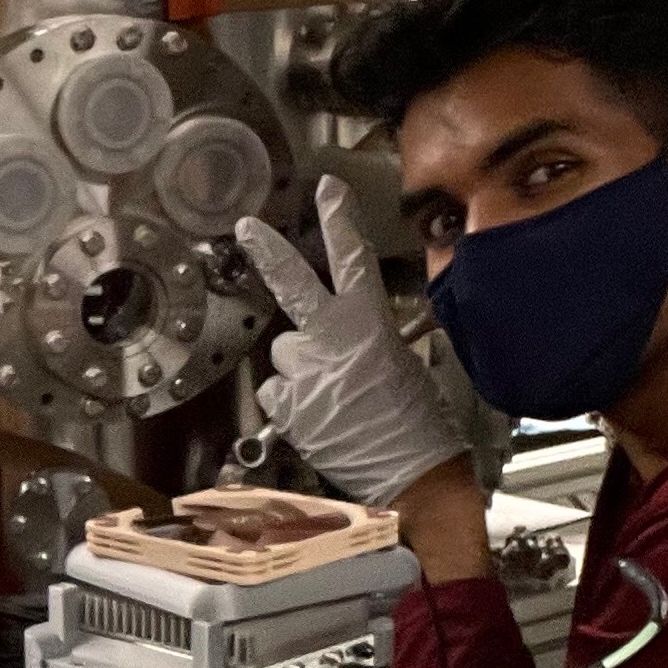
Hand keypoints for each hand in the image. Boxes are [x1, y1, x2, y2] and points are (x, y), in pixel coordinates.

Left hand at [236, 175, 469, 506]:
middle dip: (267, 251)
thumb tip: (353, 339)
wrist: (415, 479)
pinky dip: (290, 400)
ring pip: (284, 355)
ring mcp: (306, 378)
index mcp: (371, 328)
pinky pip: (275, 391)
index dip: (339, 221)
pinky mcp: (287, 411)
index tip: (327, 189)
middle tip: (244, 226)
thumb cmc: (423, 427)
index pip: (353, 261)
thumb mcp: (407, 368)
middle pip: (293, 285)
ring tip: (331, 394)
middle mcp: (333, 345)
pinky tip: (317, 415)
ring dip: (299, 366)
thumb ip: (369, 342)